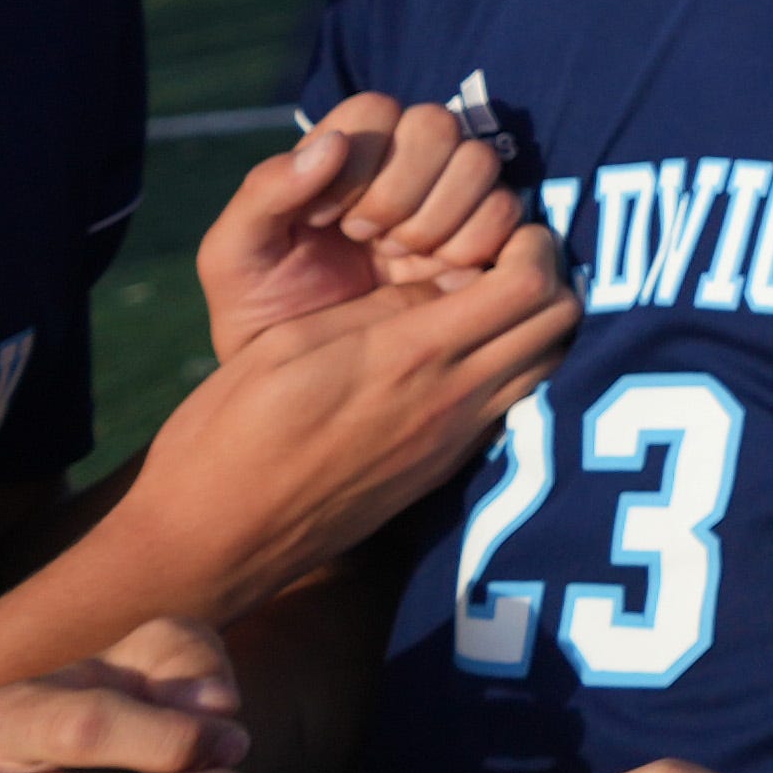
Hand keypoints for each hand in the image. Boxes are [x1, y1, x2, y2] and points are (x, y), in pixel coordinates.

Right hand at [118, 228, 577, 617]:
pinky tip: (466, 355)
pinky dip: (513, 370)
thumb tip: (444, 281)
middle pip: (560, 325)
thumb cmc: (228, 431)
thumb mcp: (289, 344)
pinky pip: (511, 406)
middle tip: (504, 258)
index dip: (531, 246)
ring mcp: (452, 443)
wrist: (211, 540)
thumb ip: (378, 309)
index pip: (530, 288)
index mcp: (411, 356)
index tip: (501, 232)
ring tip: (487, 301)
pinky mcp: (441, 472)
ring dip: (535, 326)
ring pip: (547, 367)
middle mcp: (450, 402)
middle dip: (548, 277)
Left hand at [195, 92, 533, 357]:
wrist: (301, 389)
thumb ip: (264, 193)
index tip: (327, 218)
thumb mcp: (234, 258)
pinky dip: (475, 242)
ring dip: (440, 213)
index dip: (359, 158)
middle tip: (368, 239)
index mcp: (341, 158)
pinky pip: (506, 213)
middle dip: (404, 186)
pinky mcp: (483, 245)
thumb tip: (331, 143)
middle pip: (438, 125)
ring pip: (479, 163)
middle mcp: (402, 169)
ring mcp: (448, 205)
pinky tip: (434, 280)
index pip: (376, 109)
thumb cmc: (261, 315)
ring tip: (399, 260)